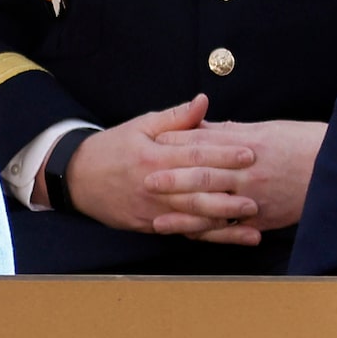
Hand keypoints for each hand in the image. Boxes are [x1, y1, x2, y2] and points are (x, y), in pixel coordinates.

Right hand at [64, 96, 257, 241]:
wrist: (77, 178)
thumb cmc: (113, 147)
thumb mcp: (140, 125)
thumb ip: (175, 118)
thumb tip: (204, 101)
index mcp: (154, 157)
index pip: (195, 156)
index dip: (224, 155)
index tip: (249, 153)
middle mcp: (155, 186)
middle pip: (198, 191)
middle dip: (230, 193)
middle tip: (259, 192)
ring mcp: (153, 210)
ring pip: (193, 217)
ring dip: (225, 221)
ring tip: (252, 220)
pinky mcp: (151, 226)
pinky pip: (183, 231)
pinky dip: (207, 235)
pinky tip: (227, 236)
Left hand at [156, 117, 323, 236]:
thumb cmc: (301, 143)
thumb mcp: (267, 129)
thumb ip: (233, 131)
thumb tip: (205, 126)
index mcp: (247, 143)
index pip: (205, 142)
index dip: (177, 143)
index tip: (153, 144)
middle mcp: (249, 170)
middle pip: (204, 174)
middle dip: (172, 179)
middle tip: (145, 181)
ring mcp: (257, 196)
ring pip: (215, 207)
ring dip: (184, 215)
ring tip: (158, 221)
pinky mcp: (266, 217)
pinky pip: (234, 228)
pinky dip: (211, 234)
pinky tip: (192, 238)